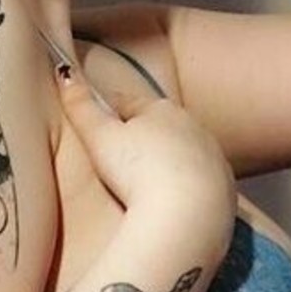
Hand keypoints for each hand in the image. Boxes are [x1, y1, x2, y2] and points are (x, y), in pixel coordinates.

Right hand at [57, 64, 235, 259]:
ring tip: (146, 187)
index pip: (129, 104)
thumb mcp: (99, 137)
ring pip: (184, 156)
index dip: (110, 114)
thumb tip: (64, 72)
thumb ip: (81, 106)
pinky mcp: (226, 191)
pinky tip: (172, 206)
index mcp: (163, 109)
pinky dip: (187, 191)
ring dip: (168, 165)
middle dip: (144, 139)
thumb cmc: (139, 172)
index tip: (98, 126)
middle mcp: (195, 128)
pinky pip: (200, 186)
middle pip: (161, 128)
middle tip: (120, 160)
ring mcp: (214, 160)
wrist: (186, 219)